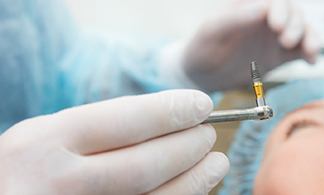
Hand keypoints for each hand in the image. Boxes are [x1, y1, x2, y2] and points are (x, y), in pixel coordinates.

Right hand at [0, 90, 228, 194]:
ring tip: (216, 162)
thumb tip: (165, 118)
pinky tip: (191, 188)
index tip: (201, 104)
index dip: (170, 110)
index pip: (125, 121)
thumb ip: (98, 129)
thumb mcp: (46, 135)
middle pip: (145, 164)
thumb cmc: (26, 166)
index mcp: (45, 144)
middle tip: (209, 134)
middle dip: (188, 146)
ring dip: (195, 180)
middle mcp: (58, 184)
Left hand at [183, 0, 319, 90]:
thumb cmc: (202, 49)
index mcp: (247, 6)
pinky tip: (310, 61)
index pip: (271, 0)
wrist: (202, 76)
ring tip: (307, 51)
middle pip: (291, 12)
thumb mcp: (212, 32)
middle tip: (285, 40)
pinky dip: (309, 53)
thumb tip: (264, 7)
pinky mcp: (279, 55)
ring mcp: (273, 36)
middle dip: (295, 23)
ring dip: (308, 37)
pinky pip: (300, 50)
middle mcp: (264, 18)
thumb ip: (235, 18)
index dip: (279, 9)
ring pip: (301, 29)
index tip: (276, 25)